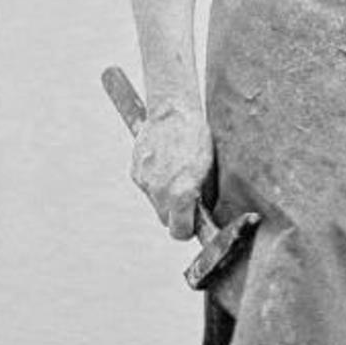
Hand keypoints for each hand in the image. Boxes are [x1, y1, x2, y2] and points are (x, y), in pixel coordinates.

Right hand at [130, 103, 214, 240]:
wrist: (173, 111)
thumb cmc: (199, 139)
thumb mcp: (211, 170)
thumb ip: (205, 197)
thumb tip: (205, 217)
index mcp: (182, 193)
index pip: (180, 233)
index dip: (188, 230)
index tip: (194, 224)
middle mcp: (160, 191)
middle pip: (166, 219)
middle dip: (177, 214)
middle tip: (189, 198)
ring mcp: (145, 182)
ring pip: (156, 203)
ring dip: (166, 197)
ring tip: (178, 174)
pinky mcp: (135, 172)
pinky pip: (147, 187)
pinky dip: (155, 182)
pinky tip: (166, 163)